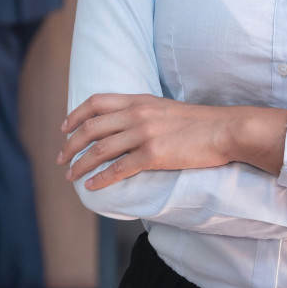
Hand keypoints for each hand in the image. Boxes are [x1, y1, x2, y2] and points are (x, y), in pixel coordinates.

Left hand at [56, 95, 286, 190]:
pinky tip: (92, 187)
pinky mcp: (154, 154)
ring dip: (81, 165)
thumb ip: (141, 112)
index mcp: (138, 100)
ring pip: (100, 150)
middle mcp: (136, 114)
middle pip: (91, 128)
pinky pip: (119, 169)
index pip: (95, 102)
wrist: (225, 130)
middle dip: (70, 145)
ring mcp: (144, 134)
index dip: (75, 116)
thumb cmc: (199, 122)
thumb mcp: (164, 108)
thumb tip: (123, 125)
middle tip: (61, 159)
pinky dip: (101, 179)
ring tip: (71, 177)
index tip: (64, 129)